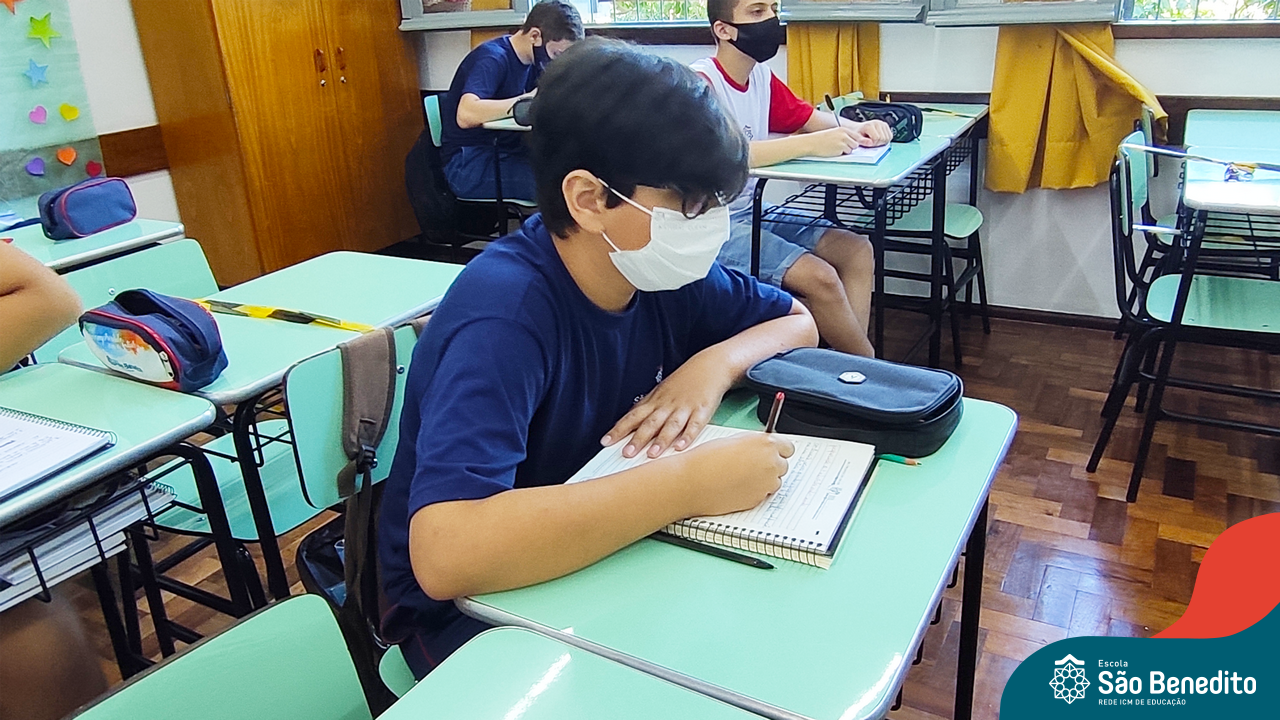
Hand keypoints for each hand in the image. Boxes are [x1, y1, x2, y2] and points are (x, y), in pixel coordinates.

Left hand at [602, 352, 733, 458]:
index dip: (619, 429)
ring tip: (652, 454)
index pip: (632, 417)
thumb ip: (646, 408)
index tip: (606, 441)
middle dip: (637, 439)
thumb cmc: (684, 381)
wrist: (710, 366)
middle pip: (650, 423)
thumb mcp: (660, 392)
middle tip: (626, 453)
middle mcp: (667, 405)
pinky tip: (682, 447)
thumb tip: (627, 422)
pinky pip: (694, 425)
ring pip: (671, 426)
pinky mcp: (702, 411)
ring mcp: (685, 408)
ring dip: (661, 440)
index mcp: (655, 401)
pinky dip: (688, 436)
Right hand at [676, 434, 793, 516]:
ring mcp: (766, 484)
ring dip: (764, 479)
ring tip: (740, 476)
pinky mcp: (758, 500)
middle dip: (770, 465)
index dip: (777, 450)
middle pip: (783, 465)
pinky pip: (763, 494)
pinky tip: (736, 486)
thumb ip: (754, 444)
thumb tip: (761, 449)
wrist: (692, 482)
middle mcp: (771, 464)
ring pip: (774, 481)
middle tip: (750, 465)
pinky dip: (754, 491)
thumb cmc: (705, 459)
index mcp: (765, 444)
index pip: (788, 447)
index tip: (769, 452)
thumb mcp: (734, 440)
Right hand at [804, 127, 864, 156]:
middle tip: (841, 147)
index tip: (858, 144)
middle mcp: (844, 134)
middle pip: (856, 144)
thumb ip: (844, 136)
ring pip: (851, 149)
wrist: (812, 143)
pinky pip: (846, 154)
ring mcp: (843, 141)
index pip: (857, 136)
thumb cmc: (820, 139)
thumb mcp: (834, 134)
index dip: (857, 141)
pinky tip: (834, 151)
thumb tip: (854, 142)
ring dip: (846, 151)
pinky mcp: (840, 148)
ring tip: (836, 149)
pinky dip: (841, 154)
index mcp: (843, 129)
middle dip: (850, 147)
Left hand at [848, 119, 892, 146]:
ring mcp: (882, 124)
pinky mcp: (886, 126)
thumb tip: (870, 143)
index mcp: (869, 125)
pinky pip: (890, 136)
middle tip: (871, 142)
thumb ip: (863, 141)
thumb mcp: (857, 138)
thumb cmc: (858, 133)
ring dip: (882, 142)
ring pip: (888, 138)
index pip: (877, 138)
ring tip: (875, 140)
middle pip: (883, 138)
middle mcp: (877, 123)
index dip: (873, 144)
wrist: (858, 128)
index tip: (868, 143)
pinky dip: (885, 140)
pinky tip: (879, 139)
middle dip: (878, 143)